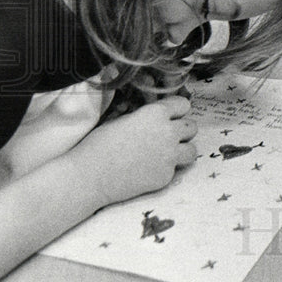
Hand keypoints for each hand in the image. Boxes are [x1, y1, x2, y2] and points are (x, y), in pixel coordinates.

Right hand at [70, 95, 196, 206]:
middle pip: (192, 127)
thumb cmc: (99, 144)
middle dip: (181, 130)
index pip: (183, 104)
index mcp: (156, 113)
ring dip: (182, 150)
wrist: (89, 176)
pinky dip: (166, 169)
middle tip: (166, 137)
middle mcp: (168, 132)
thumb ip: (145, 115)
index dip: (175, 111)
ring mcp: (169, 156)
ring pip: (192, 149)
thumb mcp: (122, 118)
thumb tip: (154, 113)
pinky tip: (149, 169)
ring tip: (166, 153)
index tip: (168, 117)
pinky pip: (176, 169)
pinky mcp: (166, 176)